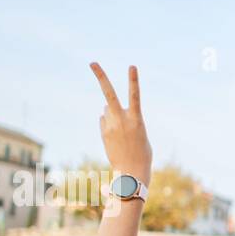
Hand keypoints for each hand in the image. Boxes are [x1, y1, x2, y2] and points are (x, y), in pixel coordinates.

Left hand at [90, 63, 151, 184]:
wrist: (133, 173)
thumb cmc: (142, 153)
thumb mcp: (140, 133)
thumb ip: (124, 118)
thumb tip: (103, 108)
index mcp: (137, 119)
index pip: (135, 96)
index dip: (134, 80)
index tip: (132, 66)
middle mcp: (121, 120)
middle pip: (109, 93)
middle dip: (101, 76)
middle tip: (92, 62)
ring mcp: (110, 126)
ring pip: (107, 110)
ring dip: (112, 114)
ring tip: (122, 132)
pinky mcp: (103, 133)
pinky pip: (104, 122)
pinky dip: (108, 125)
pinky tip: (116, 138)